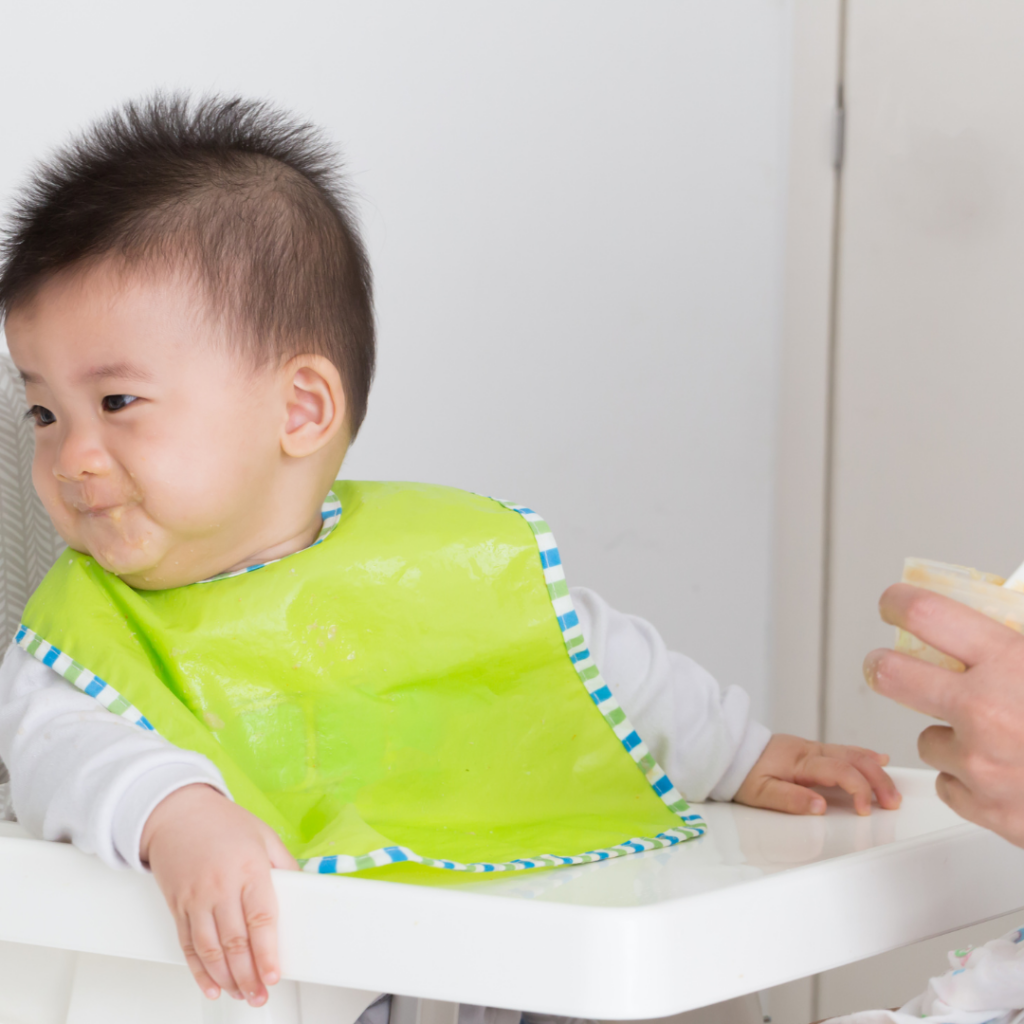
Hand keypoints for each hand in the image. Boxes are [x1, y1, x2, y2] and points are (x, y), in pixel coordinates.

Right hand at [140, 784, 297, 1005]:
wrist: (176, 813)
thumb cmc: (222, 823)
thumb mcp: (263, 835)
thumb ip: (284, 865)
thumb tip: (304, 888)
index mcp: (248, 869)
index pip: (261, 919)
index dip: (267, 952)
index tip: (274, 974)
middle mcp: (220, 887)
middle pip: (235, 942)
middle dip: (249, 975)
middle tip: (260, 994)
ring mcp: (195, 899)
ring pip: (210, 950)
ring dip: (227, 978)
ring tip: (241, 994)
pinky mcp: (177, 907)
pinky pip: (187, 946)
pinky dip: (199, 971)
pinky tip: (212, 985)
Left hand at [734, 733, 901, 815]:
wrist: (730, 753)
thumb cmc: (743, 774)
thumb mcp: (759, 793)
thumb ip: (790, 799)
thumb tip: (820, 806)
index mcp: (800, 761)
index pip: (840, 771)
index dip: (859, 789)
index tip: (866, 810)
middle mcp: (810, 751)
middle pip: (854, 760)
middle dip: (878, 780)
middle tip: (892, 803)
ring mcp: (812, 748)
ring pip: (853, 753)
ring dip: (876, 771)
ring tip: (892, 791)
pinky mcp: (812, 751)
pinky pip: (845, 750)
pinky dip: (865, 756)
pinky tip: (880, 760)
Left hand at [865, 582, 1023, 846]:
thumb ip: (1022, 638)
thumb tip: (1006, 600)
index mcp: (1011, 663)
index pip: (924, 614)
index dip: (899, 603)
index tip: (893, 604)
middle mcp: (986, 712)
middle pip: (889, 674)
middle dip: (883, 664)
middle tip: (887, 662)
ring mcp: (982, 765)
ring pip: (927, 738)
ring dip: (950, 734)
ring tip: (994, 734)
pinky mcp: (987, 810)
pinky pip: (950, 784)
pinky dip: (968, 779)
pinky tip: (1003, 771)